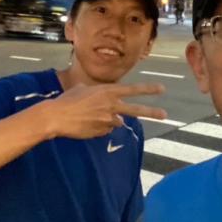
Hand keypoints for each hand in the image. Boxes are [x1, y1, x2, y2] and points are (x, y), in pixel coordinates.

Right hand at [38, 83, 166, 139]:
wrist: (56, 116)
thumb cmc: (67, 100)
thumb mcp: (82, 88)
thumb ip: (96, 92)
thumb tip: (100, 97)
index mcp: (107, 91)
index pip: (132, 89)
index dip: (147, 89)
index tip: (161, 89)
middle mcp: (111, 105)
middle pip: (136, 109)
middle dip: (151, 111)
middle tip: (165, 115)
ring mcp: (107, 120)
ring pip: (115, 122)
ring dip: (108, 120)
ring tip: (89, 116)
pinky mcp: (102, 132)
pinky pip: (105, 130)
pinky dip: (99, 128)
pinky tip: (86, 124)